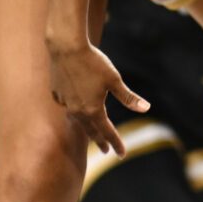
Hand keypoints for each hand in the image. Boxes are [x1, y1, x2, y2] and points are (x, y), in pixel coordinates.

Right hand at [47, 36, 147, 159]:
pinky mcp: (56, 93)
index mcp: (93, 109)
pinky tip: (74, 106)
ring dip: (86, 127)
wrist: (66, 47)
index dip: (116, 143)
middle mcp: (77, 110)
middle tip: (106, 150)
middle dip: (100, 141)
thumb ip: (128, 97)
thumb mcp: (114, 80)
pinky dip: (72, 109)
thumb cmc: (93, 62)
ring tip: (91, 130)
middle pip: (91, 131)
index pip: (107, 132)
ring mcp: (65, 102)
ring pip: (77, 120)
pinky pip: (66, 106)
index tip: (121, 154)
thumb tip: (146, 108)